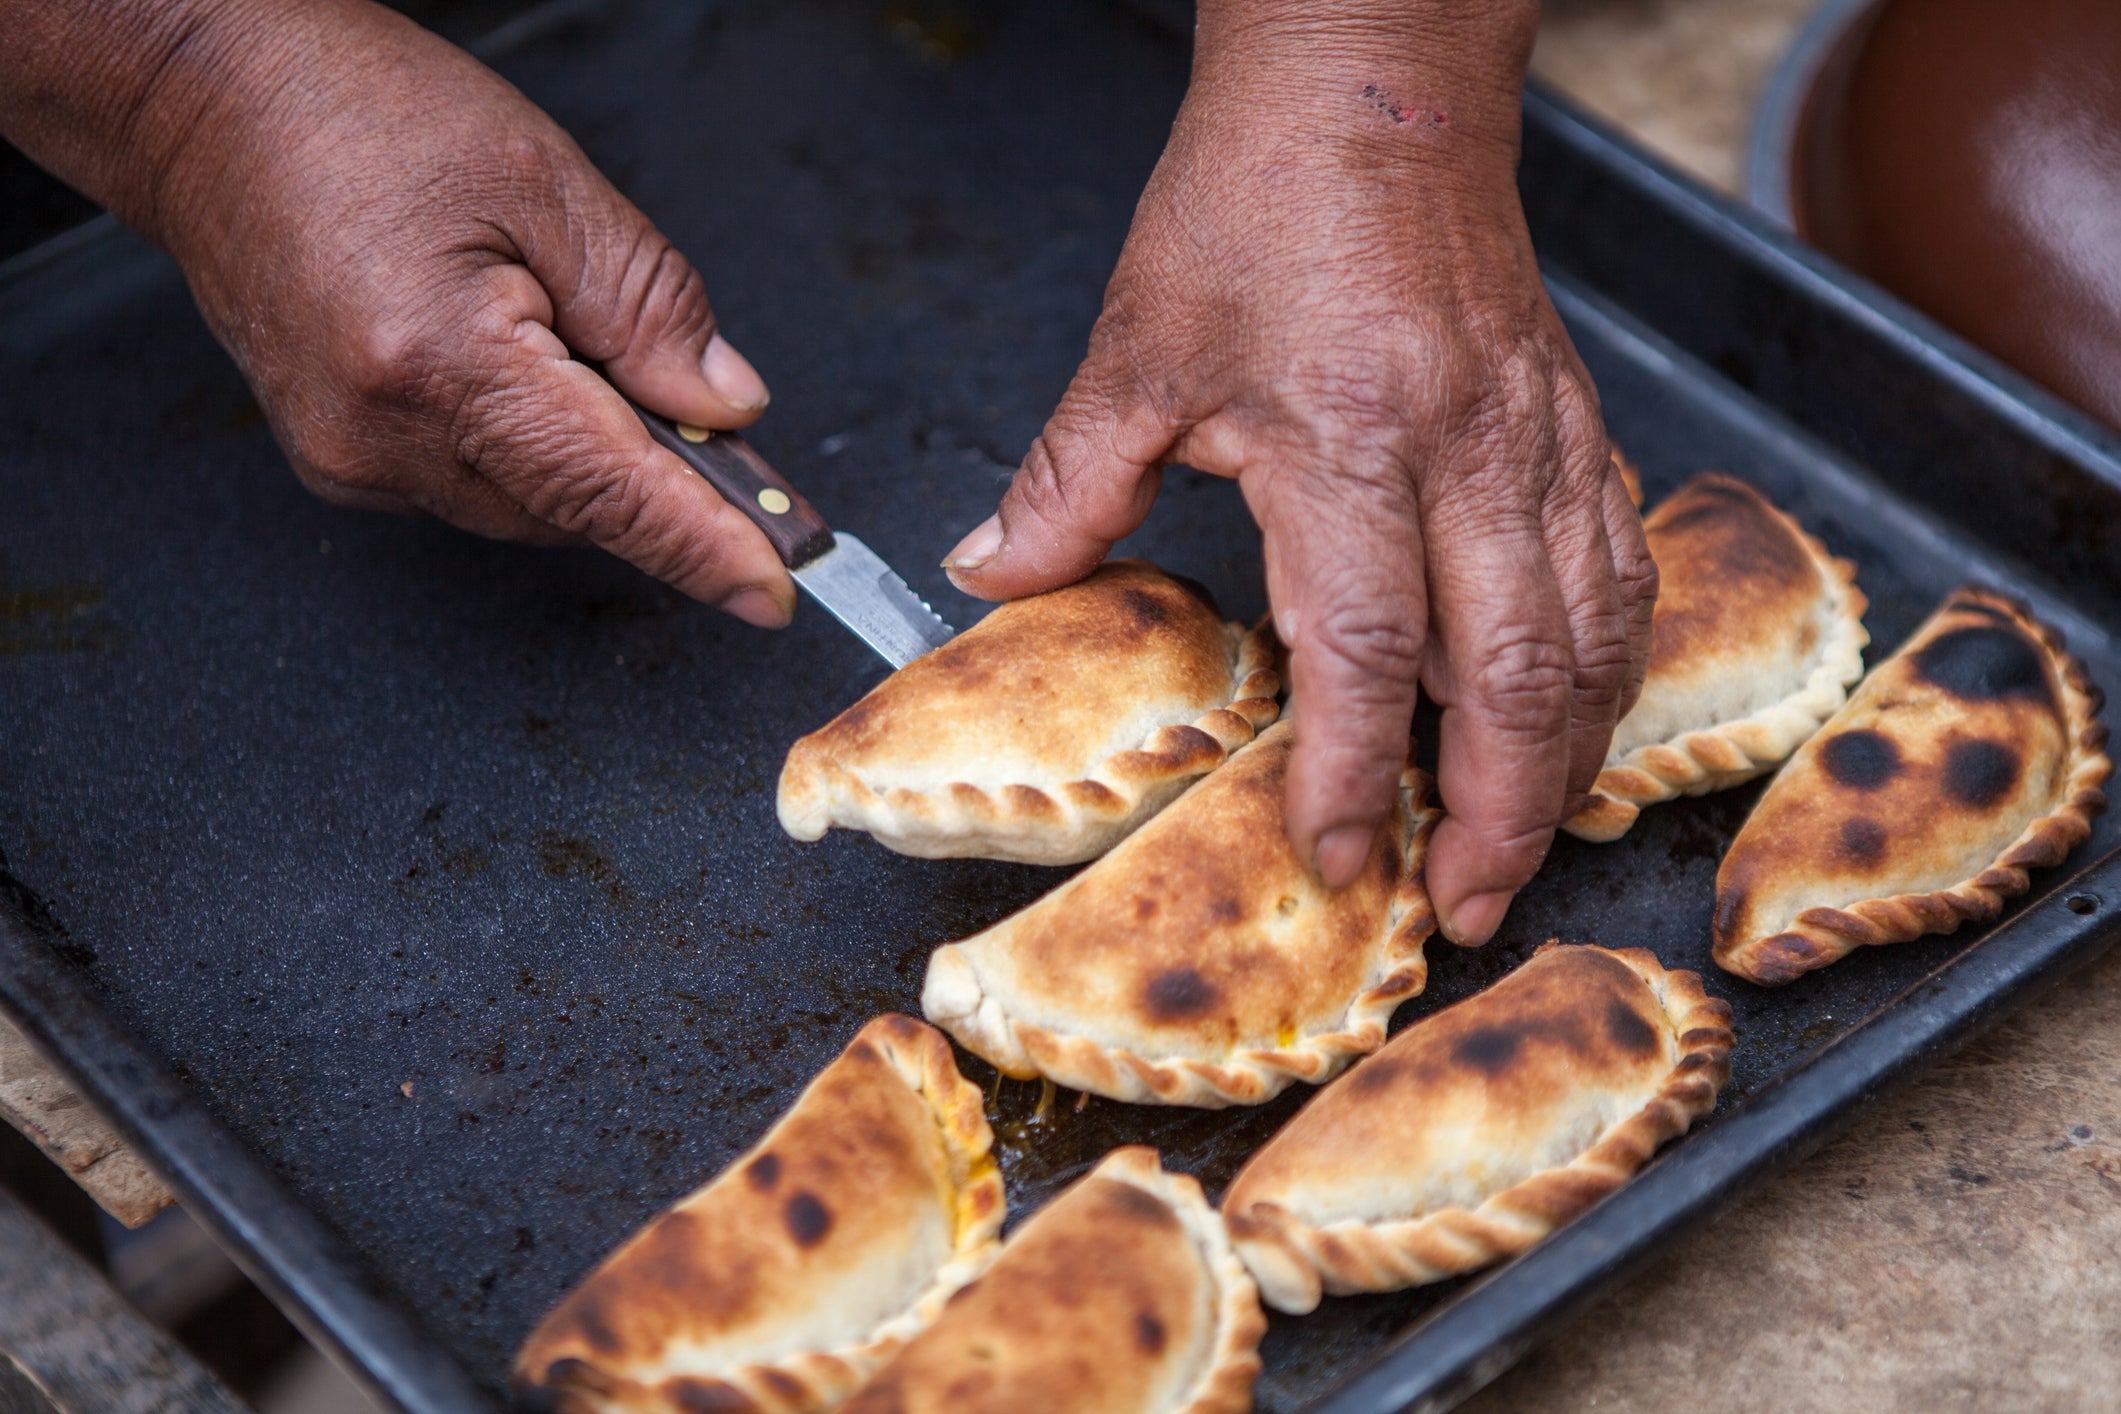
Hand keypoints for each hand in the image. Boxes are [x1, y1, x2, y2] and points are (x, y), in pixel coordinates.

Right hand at [0, 0, 792, 625]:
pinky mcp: (341, 460)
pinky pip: (476, 484)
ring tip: (564, 335)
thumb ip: (651, 308)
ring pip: (530, 505)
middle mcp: (384, 437)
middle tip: (699, 407)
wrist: (206, 105)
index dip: (704, 546)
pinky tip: (512, 362)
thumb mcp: (547, 185)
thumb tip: (726, 407)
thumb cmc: (356, 115)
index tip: (775, 592)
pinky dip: (526, 445)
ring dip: (586, 452)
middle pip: (577, 508)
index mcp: (440, 364)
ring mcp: (352, 461)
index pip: (609, 491)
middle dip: (656, 473)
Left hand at [943, 3, 1654, 943]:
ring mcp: (1539, 437)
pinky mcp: (1573, 421)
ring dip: (1569, 755)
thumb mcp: (1139, 345)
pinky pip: (1620, 566)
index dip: (1355, 771)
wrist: (1374, 86)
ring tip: (1531, 843)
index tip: (1336, 857)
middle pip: (1515, 670)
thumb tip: (991, 577)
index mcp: (1347, 437)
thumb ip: (1071, 482)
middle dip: (1498, 809)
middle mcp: (1466, 450)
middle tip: (1469, 906)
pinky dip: (1609, 663)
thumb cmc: (1257, 203)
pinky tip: (1583, 716)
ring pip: (1593, 631)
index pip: (1366, 648)